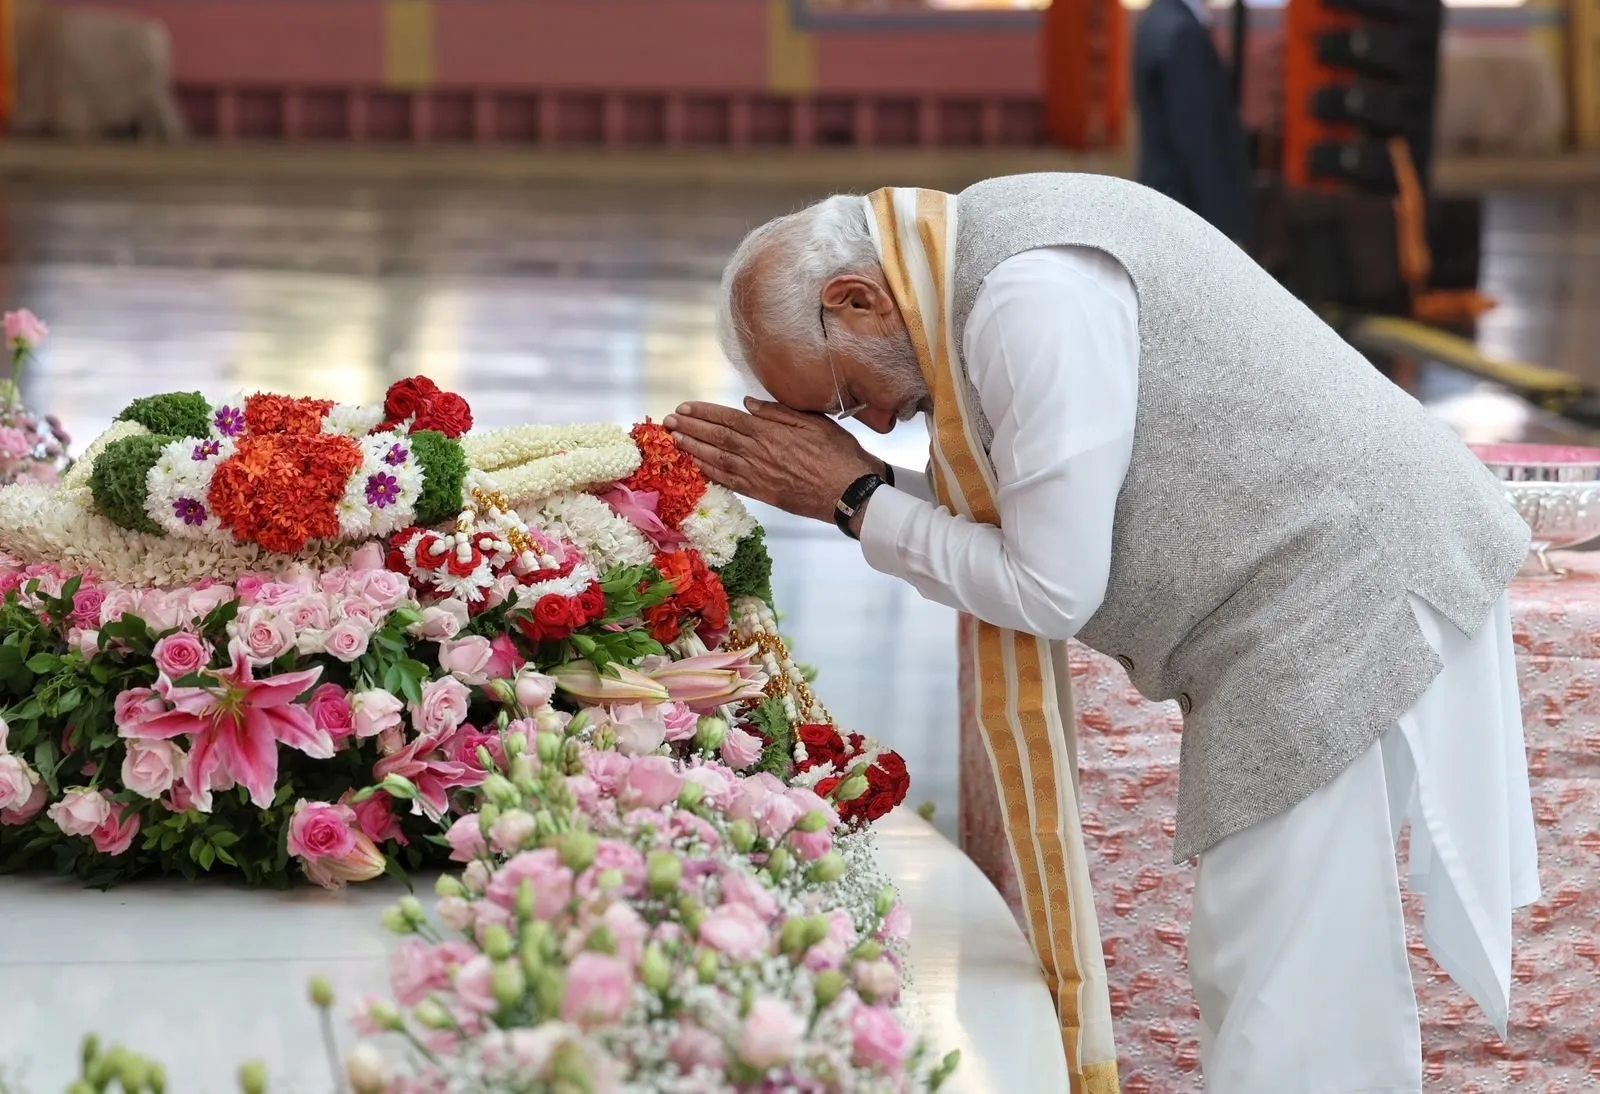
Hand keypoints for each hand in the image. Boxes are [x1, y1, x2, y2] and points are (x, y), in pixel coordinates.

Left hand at [664, 399, 883, 523]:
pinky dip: (710, 474)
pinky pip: (729, 482)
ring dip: (693, 449)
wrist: (851, 492)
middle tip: (668, 422)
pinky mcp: (763, 494)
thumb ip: (778, 412)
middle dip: (690, 428)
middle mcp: (759, 453)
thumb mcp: (814, 422)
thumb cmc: (839, 454)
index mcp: (771, 432)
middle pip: (717, 438)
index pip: (729, 419)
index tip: (684, 408)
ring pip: (717, 460)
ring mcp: (759, 475)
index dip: (703, 413)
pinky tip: (695, 467)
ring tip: (674, 441)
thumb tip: (748, 403)